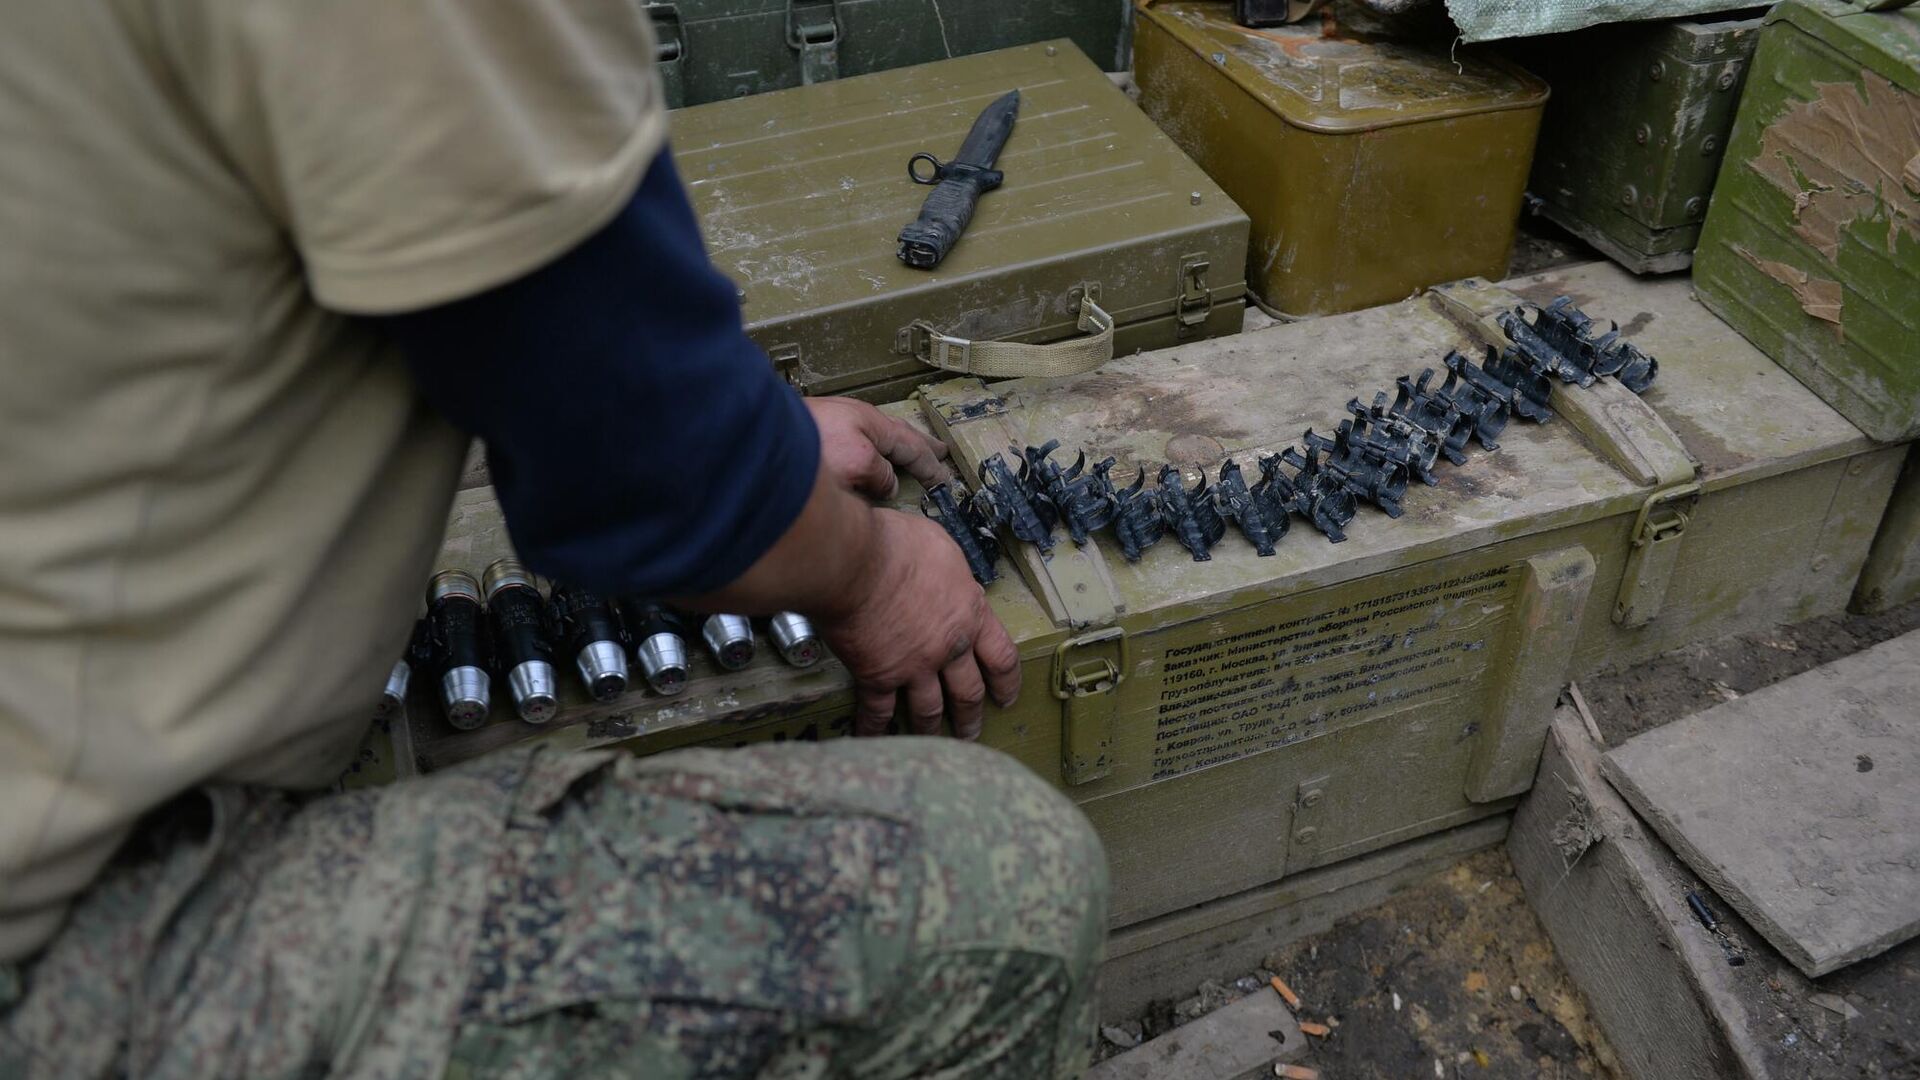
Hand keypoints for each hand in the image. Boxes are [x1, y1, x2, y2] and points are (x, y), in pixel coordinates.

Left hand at [806, 397, 951, 499]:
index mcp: (868, 424)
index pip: (909, 446)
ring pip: (874, 438)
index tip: (944, 478)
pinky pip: (855, 444)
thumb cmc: (800, 451)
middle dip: (919, 446)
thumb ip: (877, 471)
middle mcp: (853, 421)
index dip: (929, 465)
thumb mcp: (854, 460)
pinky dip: (871, 451)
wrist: (748, 439)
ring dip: (895, 448)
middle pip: (895, 434)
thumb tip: (885, 481)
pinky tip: (863, 462)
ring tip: (908, 456)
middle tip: (940, 453)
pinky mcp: (812, 438)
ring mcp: (833, 426)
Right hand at [814, 509, 1019, 738]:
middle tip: (972, 731)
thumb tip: (942, 569)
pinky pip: (879, 710)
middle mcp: (949, 647)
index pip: (1000, 655)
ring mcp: (915, 666)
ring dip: (932, 728)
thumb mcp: (940, 545)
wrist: (857, 562)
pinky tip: (874, 738)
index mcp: (970, 613)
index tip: (1007, 696)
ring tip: (933, 742)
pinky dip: (876, 727)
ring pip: (930, 708)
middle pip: (968, 691)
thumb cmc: (897, 544)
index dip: (1007, 680)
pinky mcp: (878, 676)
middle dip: (971, 714)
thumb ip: (947, 568)